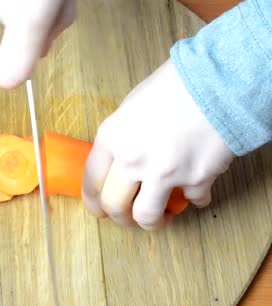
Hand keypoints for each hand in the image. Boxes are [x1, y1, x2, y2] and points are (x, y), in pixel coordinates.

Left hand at [81, 59, 234, 229]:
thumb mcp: (131, 106)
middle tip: (128, 218)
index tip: (100, 210)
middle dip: (120, 218)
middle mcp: (131, 160)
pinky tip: (197, 191)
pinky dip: (195, 199)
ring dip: (151, 222)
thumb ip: (122, 137)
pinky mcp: (195, 180)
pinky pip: (192, 200)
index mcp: (111, 139)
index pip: (91, 182)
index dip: (94, 203)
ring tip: (160, 218)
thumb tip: (121, 157)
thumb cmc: (173, 86)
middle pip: (114, 205)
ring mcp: (162, 173)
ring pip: (146, 216)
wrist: (214, 82)